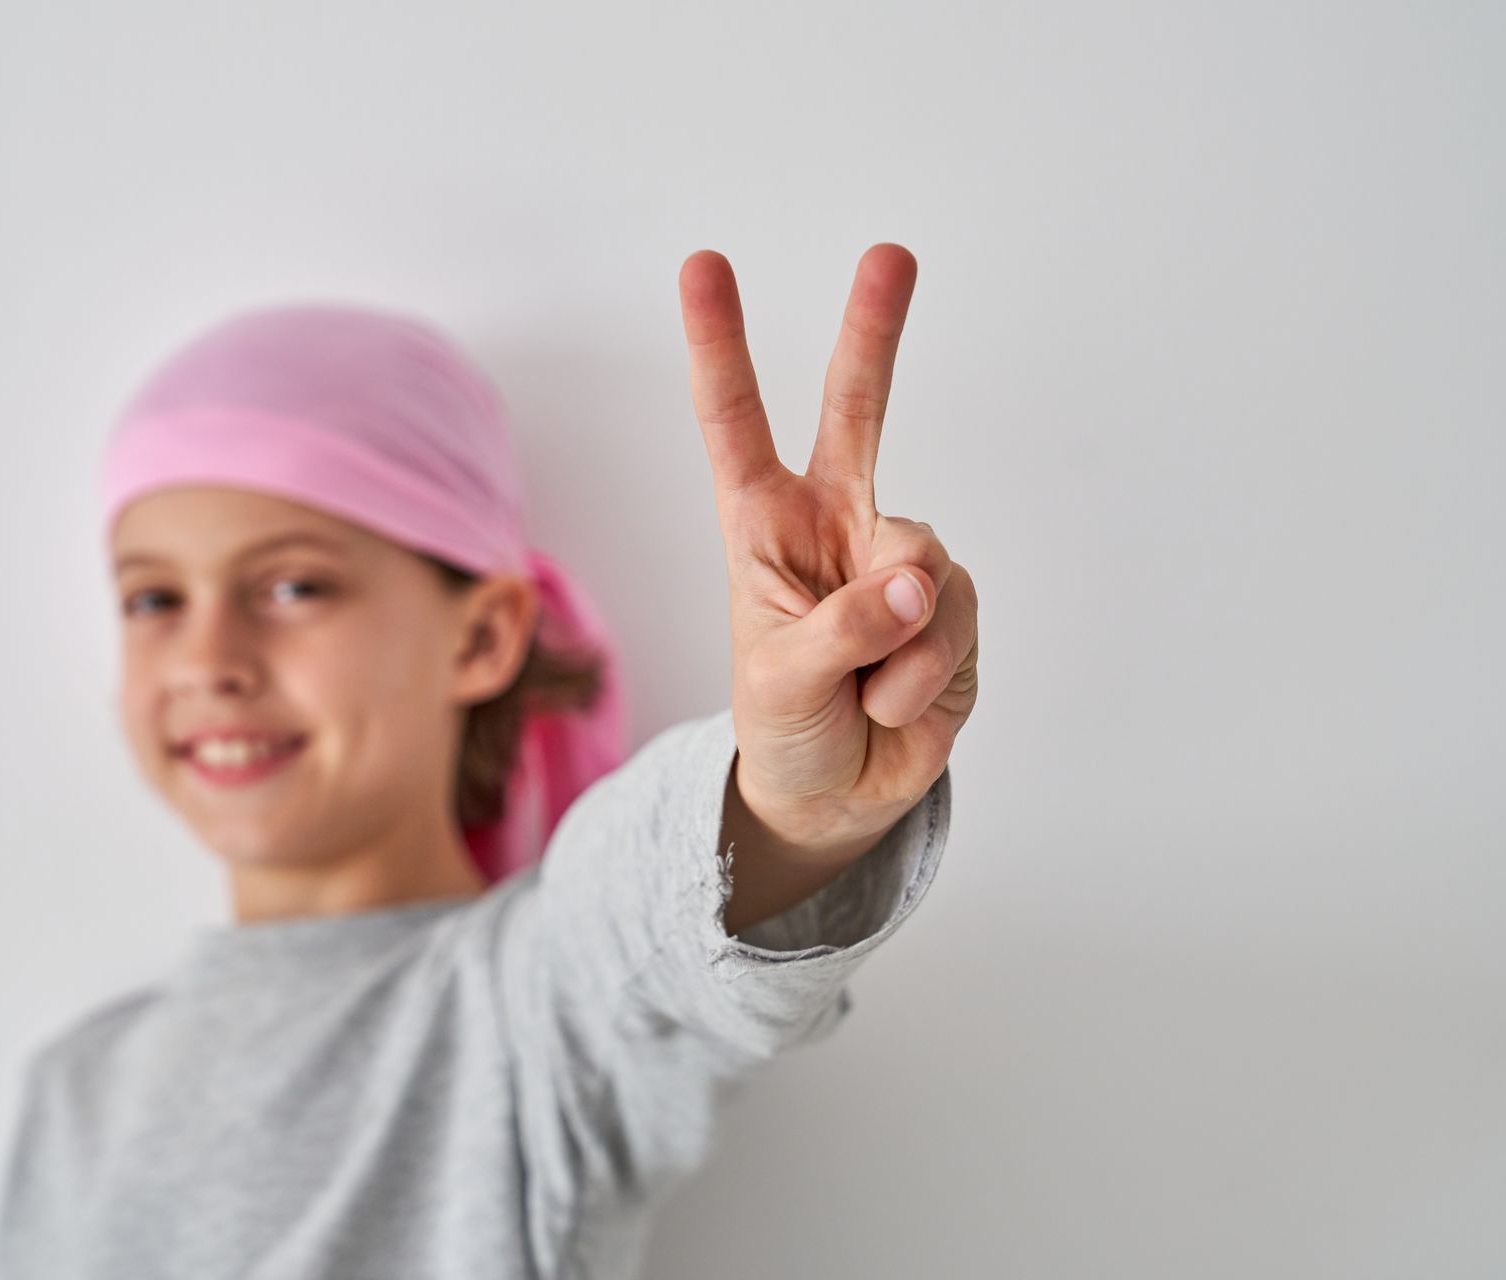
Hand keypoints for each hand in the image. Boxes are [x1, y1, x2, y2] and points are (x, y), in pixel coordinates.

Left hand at [679, 245, 978, 852]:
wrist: (835, 797)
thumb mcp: (779, 680)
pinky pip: (955, 622)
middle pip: (858, 411)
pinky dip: (925, 677)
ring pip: (921, 563)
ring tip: (863, 692)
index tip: (703, 263)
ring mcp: (900, 562)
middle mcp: (837, 523)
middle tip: (890, 254)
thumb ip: (840, 628)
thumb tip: (914, 581)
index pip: (736, 422)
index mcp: (765, 525)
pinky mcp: (954, 609)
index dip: (722, 344)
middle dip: (874, 333)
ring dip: (895, 645)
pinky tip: (896, 704)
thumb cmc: (783, 724)